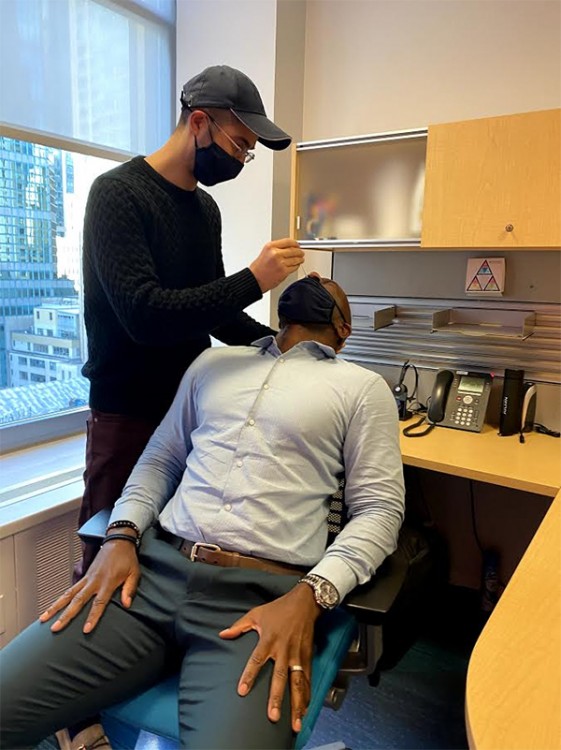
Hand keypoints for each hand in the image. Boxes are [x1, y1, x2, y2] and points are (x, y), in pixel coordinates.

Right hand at [39, 535, 139, 633]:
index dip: (93, 617)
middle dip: (66, 615)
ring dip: (55, 607)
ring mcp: (87, 578)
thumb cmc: (127, 558)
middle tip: (55, 628)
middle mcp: (94, 581)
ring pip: (68, 594)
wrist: (118, 541)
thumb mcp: (134, 573)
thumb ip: (130, 589)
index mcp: (108, 582)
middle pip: (77, 601)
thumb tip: (127, 605)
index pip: (99, 603)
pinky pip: (70, 589)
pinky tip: (52, 608)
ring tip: (44, 618)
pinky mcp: (84, 576)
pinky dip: (60, 599)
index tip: (85, 630)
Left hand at [219, 582, 321, 732]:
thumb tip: (222, 634)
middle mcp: (283, 650)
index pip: (256, 661)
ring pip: (297, 683)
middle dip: (276, 698)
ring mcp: (297, 655)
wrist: (304, 603)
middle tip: (273, 717)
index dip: (249, 676)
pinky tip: (305, 709)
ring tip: (295, 722)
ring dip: (297, 703)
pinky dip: (307, 695)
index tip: (242, 691)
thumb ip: (239, 626)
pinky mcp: (307, 657)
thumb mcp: (256, 614)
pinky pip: (308, 679)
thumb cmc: (278, 608)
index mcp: (268, 640)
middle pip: (279, 678)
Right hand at [249, 239, 303, 292]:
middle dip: (299, 252)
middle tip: (301, 253)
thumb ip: (277, 248)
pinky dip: (296, 266)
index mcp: (270, 247)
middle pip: (294, 250)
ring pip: (296, 259)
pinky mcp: (284, 271)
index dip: (295, 243)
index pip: (288, 241)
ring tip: (300, 259)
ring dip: (300, 259)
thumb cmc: (259, 268)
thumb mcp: (266, 252)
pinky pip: (294, 267)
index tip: (297, 245)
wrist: (255, 279)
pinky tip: (296, 265)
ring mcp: (280, 263)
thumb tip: (289, 247)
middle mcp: (275, 253)